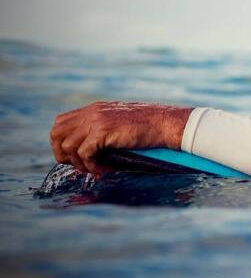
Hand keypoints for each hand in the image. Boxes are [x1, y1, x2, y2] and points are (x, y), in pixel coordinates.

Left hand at [50, 101, 192, 174]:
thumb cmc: (149, 126)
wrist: (167, 122)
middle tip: (80, 165)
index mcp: (95, 108)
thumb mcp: (121, 121)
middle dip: (63, 153)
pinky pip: (84, 153)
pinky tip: (104, 169)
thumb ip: (104, 128)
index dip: (63, 142)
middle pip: (56, 133)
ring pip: (67, 146)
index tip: (76, 157)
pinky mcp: (103, 131)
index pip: (61, 123)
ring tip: (95, 169)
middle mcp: (92, 112)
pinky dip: (91, 166)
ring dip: (78, 163)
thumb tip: (91, 148)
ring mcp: (96, 120)